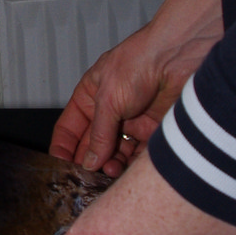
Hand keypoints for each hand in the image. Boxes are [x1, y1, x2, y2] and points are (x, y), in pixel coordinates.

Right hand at [51, 0, 223, 174]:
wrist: (175, 57)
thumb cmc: (138, 62)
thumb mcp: (108, 100)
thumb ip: (98, 134)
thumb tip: (89, 161)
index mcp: (90, 97)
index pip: (69, 129)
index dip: (63, 148)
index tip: (60, 167)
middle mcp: (109, 110)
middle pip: (93, 144)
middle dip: (89, 161)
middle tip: (88, 176)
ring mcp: (130, 120)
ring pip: (115, 152)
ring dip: (111, 164)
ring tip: (111, 171)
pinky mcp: (152, 129)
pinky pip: (139, 153)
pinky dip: (132, 164)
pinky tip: (128, 169)